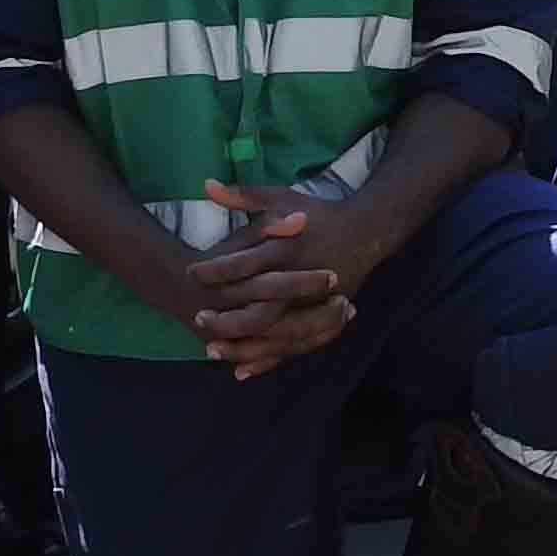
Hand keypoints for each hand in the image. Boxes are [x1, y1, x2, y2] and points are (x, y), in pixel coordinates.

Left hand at [186, 181, 387, 380]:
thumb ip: (244, 196)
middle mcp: (298, 280)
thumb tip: (206, 185)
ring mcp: (310, 304)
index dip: (214, 269)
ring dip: (240, 346)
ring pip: (272, 334)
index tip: (190, 273)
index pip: (243, 263)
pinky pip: (290, 346)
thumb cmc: (318, 215)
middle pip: (256, 307)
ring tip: (211, 349)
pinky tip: (239, 370)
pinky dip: (265, 361)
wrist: (366, 233)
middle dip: (224, 317)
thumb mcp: (282, 199)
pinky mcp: (319, 319)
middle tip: (197, 318)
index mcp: (286, 249)